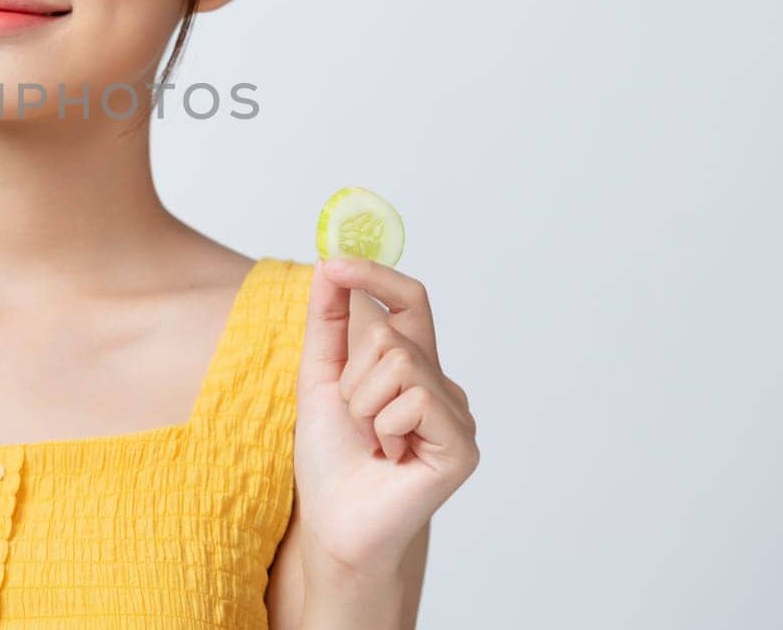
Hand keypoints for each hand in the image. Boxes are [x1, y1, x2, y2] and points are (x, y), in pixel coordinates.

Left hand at [292, 257, 479, 573]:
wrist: (335, 521)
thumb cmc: (331, 456)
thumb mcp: (320, 376)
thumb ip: (326, 320)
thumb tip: (330, 264)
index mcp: (413, 365)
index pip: (408, 301)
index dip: (375, 274)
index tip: (335, 261)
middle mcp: (442, 384)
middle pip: (389, 331)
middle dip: (350, 372)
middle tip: (353, 417)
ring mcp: (457, 414)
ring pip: (398, 362)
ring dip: (362, 402)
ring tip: (371, 439)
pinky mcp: (462, 444)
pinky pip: (413, 399)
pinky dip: (383, 426)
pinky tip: (389, 456)